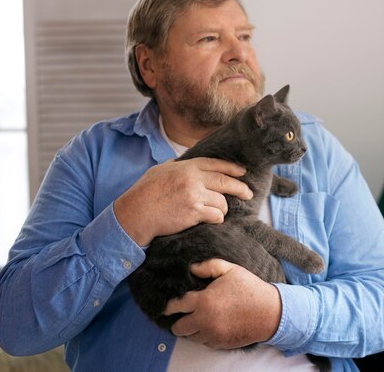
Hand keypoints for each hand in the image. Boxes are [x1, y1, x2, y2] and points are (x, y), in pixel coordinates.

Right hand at [114, 158, 252, 245]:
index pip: (215, 164)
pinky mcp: (194, 213)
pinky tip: (212, 220)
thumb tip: (183, 163)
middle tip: (248, 194)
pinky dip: (216, 219)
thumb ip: (175, 166)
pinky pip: (215, 216)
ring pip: (222, 202)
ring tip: (216, 212)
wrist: (135, 213)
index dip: (232, 168)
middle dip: (240, 188)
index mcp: (186, 167)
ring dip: (222, 209)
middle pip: (225, 182)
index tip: (242, 172)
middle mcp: (192, 179)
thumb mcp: (159, 171)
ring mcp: (194, 196)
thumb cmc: (144, 193)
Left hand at [165, 259, 281, 349]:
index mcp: (204, 301)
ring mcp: (212, 334)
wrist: (270, 312)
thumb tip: (191, 268)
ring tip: (199, 319)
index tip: (167, 305)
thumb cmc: (250, 288)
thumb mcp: (230, 269)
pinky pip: (204, 342)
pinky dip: (204, 335)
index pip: (176, 306)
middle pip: (178, 328)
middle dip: (177, 321)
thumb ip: (208, 266)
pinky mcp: (220, 344)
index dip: (169, 306)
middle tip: (184, 314)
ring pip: (190, 337)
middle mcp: (204, 320)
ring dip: (192, 329)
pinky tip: (212, 325)